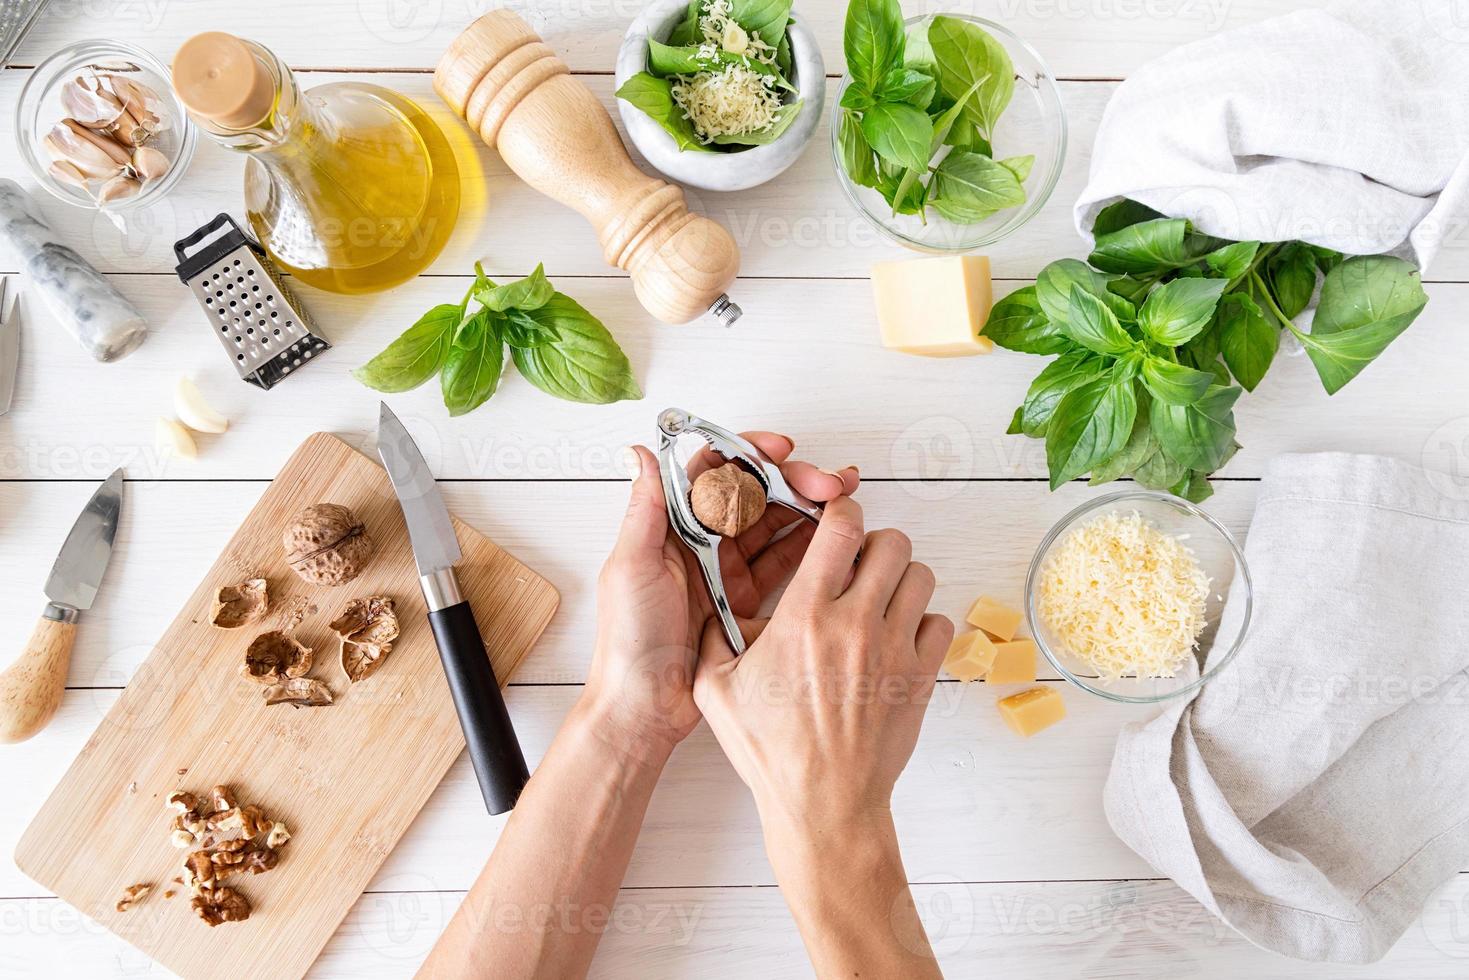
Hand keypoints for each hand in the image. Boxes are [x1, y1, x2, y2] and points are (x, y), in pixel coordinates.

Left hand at [583, 434, 858, 763]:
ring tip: (844, 504)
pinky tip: (835, 538)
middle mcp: (699, 542)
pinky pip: (781, 563)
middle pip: (753, 493)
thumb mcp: (631, 567)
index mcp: (671, 527)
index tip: (783, 451)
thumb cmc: (628, 641)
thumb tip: (644, 451)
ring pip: (772, 524)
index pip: (714, 471)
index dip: (750, 454)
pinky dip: (809, 547)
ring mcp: (724, 571)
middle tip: (830, 485)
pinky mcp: (744, 601)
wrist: (643, 708)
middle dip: (794, 480)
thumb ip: (646, 510)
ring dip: (807, 507)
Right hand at [692, 496, 952, 834]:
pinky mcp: (921, 676)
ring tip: (878, 599)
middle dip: (874, 544)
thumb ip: (712, 636)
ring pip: (921, 576)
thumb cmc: (771, 752)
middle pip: (892, 542)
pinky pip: (939, 622)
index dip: (842, 510)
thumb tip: (714, 605)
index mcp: (804, 616)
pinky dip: (923, 621)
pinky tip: (896, 638)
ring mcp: (894, 648)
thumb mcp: (715, 690)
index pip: (842, 528)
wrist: (823, 803)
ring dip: (900, 579)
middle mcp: (855, 623)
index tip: (835, 516)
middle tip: (857, 564)